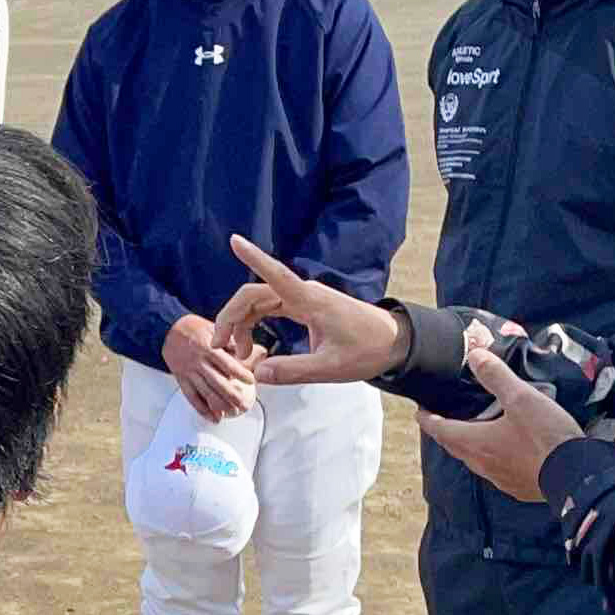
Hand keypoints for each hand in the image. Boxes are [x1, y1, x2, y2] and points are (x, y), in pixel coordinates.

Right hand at [161, 314, 256, 420]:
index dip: (239, 373)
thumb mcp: (214, 328)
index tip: (251, 381)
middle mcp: (198, 362)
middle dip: (232, 396)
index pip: (226, 363)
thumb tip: (256, 351)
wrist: (166, 331)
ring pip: (205, 392)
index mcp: (208, 348)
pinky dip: (202, 409)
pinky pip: (191, 397)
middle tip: (244, 404)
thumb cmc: (194, 329)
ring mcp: (189, 372)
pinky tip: (213, 417)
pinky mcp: (181, 380)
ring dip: (220, 405)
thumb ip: (233, 342)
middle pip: (216, 382)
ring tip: (233, 412)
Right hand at [209, 236, 406, 385]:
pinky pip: (271, 309)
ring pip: (260, 303)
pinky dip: (256, 324)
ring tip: (240, 354)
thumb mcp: (331, 367)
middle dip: (231, 317)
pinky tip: (252, 345)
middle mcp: (303, 294)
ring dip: (242, 324)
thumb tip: (258, 374)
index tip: (234, 240)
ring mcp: (304, 299)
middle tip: (219, 346)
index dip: (252, 257)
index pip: (274, 273)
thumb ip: (293, 371)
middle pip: (254, 295)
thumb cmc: (369, 350)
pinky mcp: (307, 308)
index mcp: (310, 300)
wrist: (395, 343)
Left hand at [415, 344, 584, 502]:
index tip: (420, 412)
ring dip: (470, 446)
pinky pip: (497, 471)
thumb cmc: (545, 436)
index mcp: (475, 442)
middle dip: (446, 432)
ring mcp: (500, 479)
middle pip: (455, 446)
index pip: (440, 430)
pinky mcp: (518, 487)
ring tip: (474, 432)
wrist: (576, 475)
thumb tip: (474, 355)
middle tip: (444, 418)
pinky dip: (493, 458)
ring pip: (476, 460)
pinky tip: (505, 452)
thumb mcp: (520, 398)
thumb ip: (496, 376)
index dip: (427, 419)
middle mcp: (482, 464)